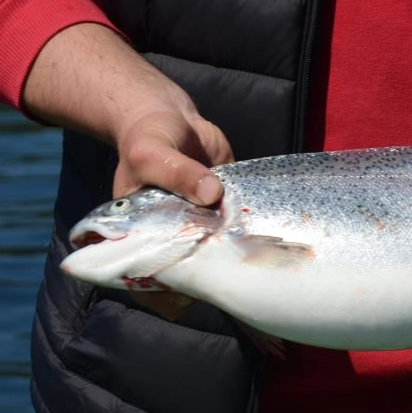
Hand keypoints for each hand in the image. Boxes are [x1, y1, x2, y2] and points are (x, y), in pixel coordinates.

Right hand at [24, 24, 236, 318]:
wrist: (171, 117)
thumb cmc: (148, 137)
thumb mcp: (153, 154)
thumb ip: (179, 174)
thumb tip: (212, 194)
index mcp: (139, 235)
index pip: (143, 278)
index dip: (162, 293)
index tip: (186, 295)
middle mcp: (170, 237)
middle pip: (184, 276)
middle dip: (205, 283)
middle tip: (230, 279)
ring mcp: (199, 227)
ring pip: (217, 258)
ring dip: (235, 262)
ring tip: (256, 264)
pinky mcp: (225, 212)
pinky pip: (239, 232)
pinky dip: (254, 238)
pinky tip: (273, 242)